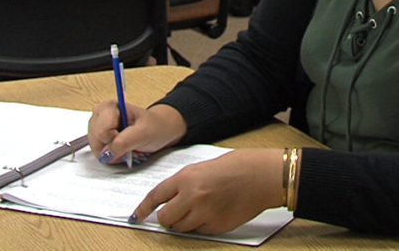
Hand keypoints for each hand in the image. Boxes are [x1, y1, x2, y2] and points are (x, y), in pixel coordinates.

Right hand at [87, 100, 186, 163]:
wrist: (161, 130)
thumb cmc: (155, 127)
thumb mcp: (144, 133)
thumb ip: (124, 142)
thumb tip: (106, 154)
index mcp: (109, 107)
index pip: (101, 132)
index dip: (114, 140)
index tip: (129, 138)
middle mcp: (100, 115)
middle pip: (96, 141)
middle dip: (113, 149)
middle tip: (129, 146)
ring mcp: (99, 127)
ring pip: (97, 149)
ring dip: (114, 154)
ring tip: (128, 148)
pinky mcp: (101, 139)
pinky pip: (101, 154)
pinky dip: (113, 156)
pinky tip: (124, 150)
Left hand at [130, 149, 283, 233]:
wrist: (261, 175)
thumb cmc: (235, 167)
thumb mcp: (202, 168)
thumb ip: (184, 184)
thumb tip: (169, 201)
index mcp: (186, 178)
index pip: (156, 196)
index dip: (144, 208)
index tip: (138, 216)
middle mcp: (192, 197)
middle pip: (165, 219)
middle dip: (168, 218)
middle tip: (177, 213)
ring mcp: (204, 213)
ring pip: (181, 228)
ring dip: (186, 222)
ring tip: (202, 209)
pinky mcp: (217, 226)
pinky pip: (200, 231)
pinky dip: (203, 226)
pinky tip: (215, 212)